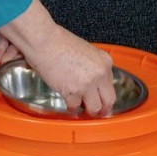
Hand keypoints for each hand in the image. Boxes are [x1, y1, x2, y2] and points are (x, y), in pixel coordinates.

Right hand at [0, 0, 115, 116]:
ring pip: (94, 108)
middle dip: (102, 110)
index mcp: (105, 61)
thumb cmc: (59, 43)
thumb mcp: (86, 52)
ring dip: (87, 111)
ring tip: (81, 109)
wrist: (45, 42)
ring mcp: (87, 83)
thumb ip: (93, 67)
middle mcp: (99, 73)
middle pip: (109, 101)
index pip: (111, 85)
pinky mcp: (73, 91)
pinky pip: (74, 106)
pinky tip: (68, 103)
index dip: (105, 95)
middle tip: (97, 113)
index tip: (101, 100)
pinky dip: (70, 107)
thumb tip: (92, 82)